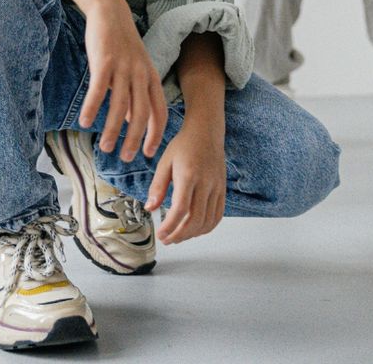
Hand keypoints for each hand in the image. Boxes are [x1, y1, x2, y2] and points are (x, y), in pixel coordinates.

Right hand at [79, 0, 167, 161]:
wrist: (110, 13)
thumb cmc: (122, 45)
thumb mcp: (136, 69)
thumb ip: (136, 95)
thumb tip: (133, 123)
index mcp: (151, 78)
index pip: (159, 112)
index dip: (155, 134)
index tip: (149, 153)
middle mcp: (141, 75)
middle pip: (141, 114)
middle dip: (134, 139)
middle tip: (125, 158)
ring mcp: (123, 68)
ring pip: (120, 107)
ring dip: (113, 130)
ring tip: (106, 147)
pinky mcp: (105, 62)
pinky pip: (98, 91)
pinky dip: (92, 108)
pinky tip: (85, 122)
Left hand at [144, 120, 225, 243]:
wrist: (206, 132)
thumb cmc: (184, 145)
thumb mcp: (165, 162)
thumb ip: (157, 186)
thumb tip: (150, 208)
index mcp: (188, 175)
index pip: (181, 209)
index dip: (170, 226)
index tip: (161, 234)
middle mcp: (205, 183)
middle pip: (195, 220)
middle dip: (179, 235)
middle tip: (167, 239)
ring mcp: (217, 188)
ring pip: (207, 221)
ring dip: (192, 234)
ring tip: (178, 236)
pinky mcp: (222, 190)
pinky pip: (217, 216)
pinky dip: (206, 228)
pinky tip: (194, 229)